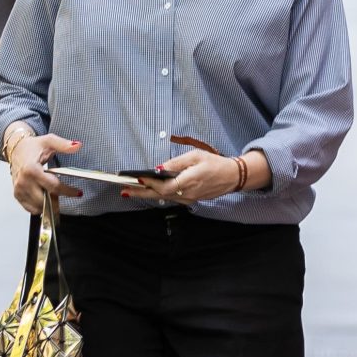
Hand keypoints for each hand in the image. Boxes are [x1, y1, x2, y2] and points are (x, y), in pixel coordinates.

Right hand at [8, 129, 83, 213]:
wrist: (16, 150)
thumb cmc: (32, 147)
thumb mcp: (49, 141)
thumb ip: (63, 144)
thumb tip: (77, 146)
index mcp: (31, 169)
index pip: (54, 187)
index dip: (68, 191)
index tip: (77, 193)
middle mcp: (23, 181)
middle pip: (46, 200)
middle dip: (58, 199)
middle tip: (63, 191)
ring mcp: (19, 190)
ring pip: (39, 207)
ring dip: (49, 203)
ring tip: (53, 193)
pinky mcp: (17, 195)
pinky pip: (31, 208)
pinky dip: (40, 206)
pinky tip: (44, 197)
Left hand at [121, 148, 248, 204]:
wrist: (232, 176)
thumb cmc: (215, 163)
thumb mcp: (196, 156)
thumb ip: (177, 163)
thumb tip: (159, 168)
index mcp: (189, 181)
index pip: (165, 186)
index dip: (150, 184)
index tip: (137, 179)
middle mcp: (187, 194)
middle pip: (160, 195)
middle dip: (141, 193)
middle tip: (124, 190)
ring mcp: (188, 199)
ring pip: (163, 198)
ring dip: (147, 194)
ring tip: (131, 191)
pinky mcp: (190, 200)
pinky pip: (170, 198)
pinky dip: (158, 194)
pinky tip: (149, 191)